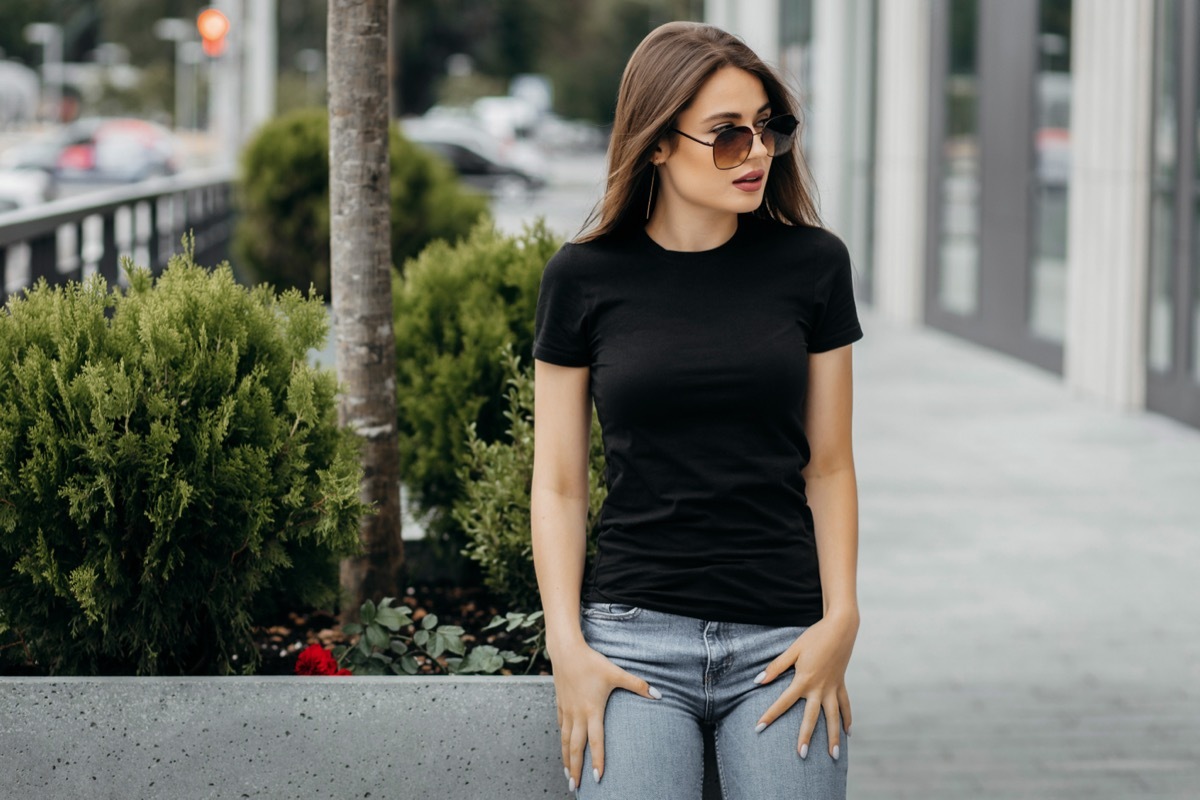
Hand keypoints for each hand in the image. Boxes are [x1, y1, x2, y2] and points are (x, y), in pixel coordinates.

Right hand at [552, 640, 661, 791]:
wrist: (566, 651)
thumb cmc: (592, 662)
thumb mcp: (616, 672)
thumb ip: (637, 685)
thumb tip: (658, 694)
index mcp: (592, 711)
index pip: (596, 742)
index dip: (597, 761)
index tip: (598, 778)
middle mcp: (577, 714)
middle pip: (575, 748)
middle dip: (575, 769)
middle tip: (575, 787)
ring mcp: (567, 710)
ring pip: (565, 740)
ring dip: (566, 759)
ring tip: (567, 775)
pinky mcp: (560, 704)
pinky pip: (561, 726)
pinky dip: (562, 739)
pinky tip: (564, 745)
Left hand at [751, 611, 858, 759]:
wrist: (840, 628)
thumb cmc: (814, 637)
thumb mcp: (792, 650)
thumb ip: (776, 667)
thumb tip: (758, 681)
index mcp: (804, 680)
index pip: (783, 702)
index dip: (769, 715)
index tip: (758, 728)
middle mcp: (820, 688)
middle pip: (811, 717)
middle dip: (806, 737)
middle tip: (802, 755)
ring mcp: (833, 688)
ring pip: (834, 717)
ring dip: (834, 737)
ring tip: (834, 757)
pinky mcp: (841, 684)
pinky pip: (845, 705)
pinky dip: (847, 719)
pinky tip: (848, 733)